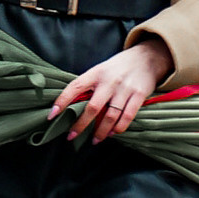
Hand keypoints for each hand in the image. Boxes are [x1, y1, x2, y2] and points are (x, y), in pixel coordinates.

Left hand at [50, 35, 172, 140]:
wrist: (146, 57)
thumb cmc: (118, 68)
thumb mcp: (101, 70)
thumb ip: (90, 86)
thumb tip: (74, 107)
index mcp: (96, 73)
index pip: (75, 87)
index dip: (62, 101)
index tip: (52, 115)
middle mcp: (109, 81)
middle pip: (92, 107)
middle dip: (80, 125)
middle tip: (71, 137)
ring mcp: (124, 88)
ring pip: (110, 116)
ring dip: (100, 131)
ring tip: (94, 140)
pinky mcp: (138, 95)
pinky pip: (127, 117)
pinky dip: (118, 128)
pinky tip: (112, 133)